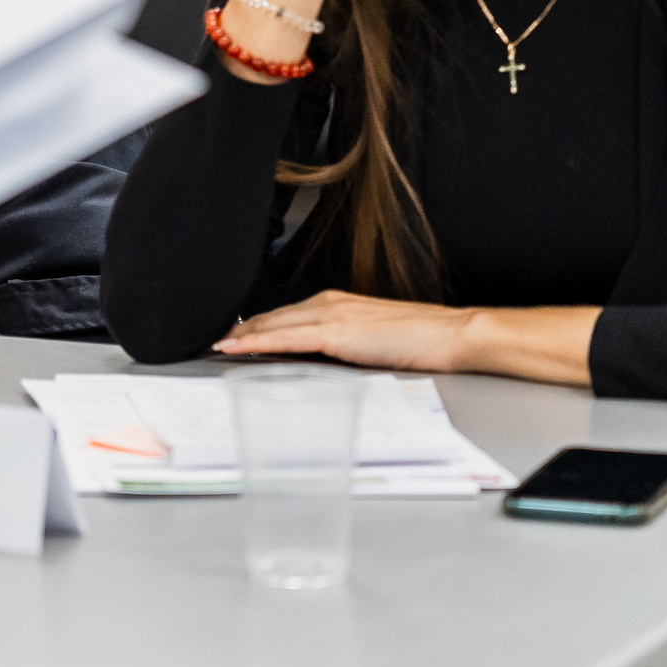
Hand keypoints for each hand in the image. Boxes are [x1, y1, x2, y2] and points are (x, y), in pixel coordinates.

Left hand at [214, 291, 597, 385]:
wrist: (455, 334)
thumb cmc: (422, 340)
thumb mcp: (372, 340)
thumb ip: (342, 345)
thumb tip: (316, 362)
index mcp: (335, 304)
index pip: (282, 316)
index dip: (252, 327)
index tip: (229, 338)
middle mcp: (328, 304)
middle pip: (270, 317)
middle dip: (238, 330)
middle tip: (211, 343)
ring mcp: (332, 316)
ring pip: (273, 325)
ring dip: (240, 336)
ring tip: (214, 348)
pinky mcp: (339, 333)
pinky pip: (288, 338)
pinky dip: (258, 342)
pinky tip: (238, 348)